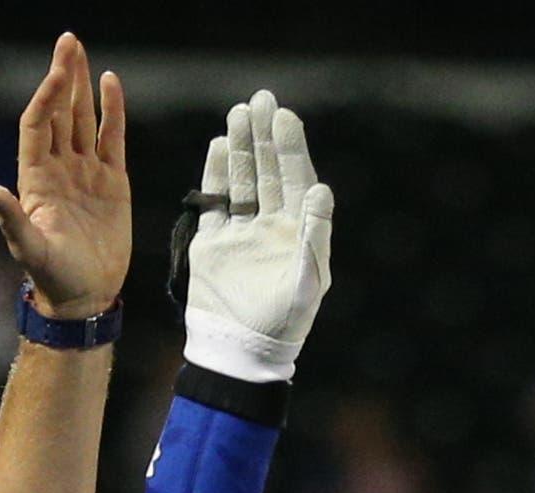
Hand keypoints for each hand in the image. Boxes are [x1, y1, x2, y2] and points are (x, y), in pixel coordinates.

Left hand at [0, 32, 130, 321]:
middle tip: (67, 41)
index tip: (56, 74)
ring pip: (84, 118)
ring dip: (82, 86)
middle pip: (60, 112)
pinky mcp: (112, 181)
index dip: (46, 98)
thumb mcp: (28, 248)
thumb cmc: (52, 275)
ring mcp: (86, 172)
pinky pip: (112, 138)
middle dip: (62, 77)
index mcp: (36, 178)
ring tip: (81, 52)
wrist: (84, 295)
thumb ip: (11, 218)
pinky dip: (113, 111)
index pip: (39, 125)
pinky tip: (111, 84)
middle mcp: (59, 168)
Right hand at [183, 90, 335, 383]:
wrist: (241, 349)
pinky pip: (214, 202)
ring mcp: (240, 233)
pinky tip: (216, 146)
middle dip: (264, 137)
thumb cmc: (284, 320)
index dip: (291, 147)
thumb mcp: (309, 279)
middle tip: (260, 100)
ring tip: (237, 114)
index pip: (294, 179)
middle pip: (266, 172)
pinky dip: (214, 175)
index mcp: (296, 232)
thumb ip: (315, 234)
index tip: (285, 116)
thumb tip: (321, 189)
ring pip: (240, 181)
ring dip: (239, 148)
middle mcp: (270, 227)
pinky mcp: (212, 243)